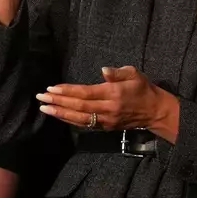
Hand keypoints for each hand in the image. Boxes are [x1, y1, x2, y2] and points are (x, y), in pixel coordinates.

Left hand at [36, 66, 174, 133]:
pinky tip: (59, 116)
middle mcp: (108, 108)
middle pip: (79, 106)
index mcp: (113, 93)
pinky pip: (85, 125)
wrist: (155, 111)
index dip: (68, 92)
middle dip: (59, 102)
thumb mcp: (134, 74)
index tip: (52, 88)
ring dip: (60, 114)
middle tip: (41, 98)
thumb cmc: (143, 89)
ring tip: (44, 109)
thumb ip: (118, 72)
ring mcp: (106, 120)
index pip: (86, 93)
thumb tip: (103, 70)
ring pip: (79, 118)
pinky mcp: (106, 127)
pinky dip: (70, 121)